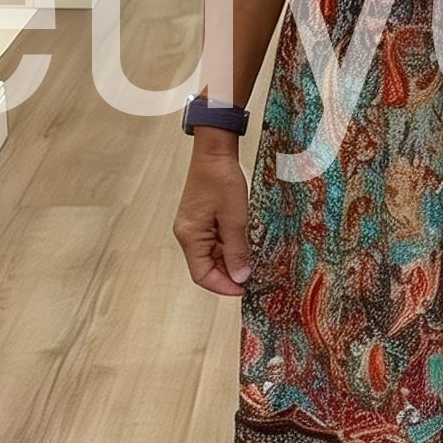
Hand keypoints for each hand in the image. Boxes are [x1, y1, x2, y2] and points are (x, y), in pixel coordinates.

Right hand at [175, 135, 251, 295]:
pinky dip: (229, 248)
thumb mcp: (235, 218)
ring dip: (231, 261)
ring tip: (253, 262)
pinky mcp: (201, 220)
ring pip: (212, 256)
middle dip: (229, 274)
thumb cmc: (221, 180)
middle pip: (206, 267)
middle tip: (254, 277)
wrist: (214, 152)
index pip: (202, 275)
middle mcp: (188, 235)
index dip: (223, 286)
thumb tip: (241, 277)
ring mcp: (194, 227)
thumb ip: (237, 250)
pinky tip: (246, 246)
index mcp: (190, 236)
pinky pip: (214, 242)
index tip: (245, 290)